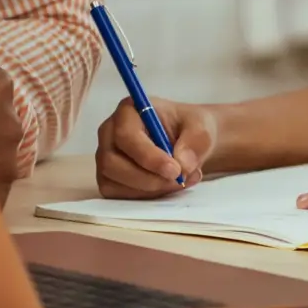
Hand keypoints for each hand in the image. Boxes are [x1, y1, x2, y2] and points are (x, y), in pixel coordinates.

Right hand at [96, 99, 220, 197]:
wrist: (188, 142)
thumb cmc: (189, 127)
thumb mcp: (202, 126)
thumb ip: (196, 141)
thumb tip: (182, 165)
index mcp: (128, 111)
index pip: (126, 136)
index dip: (148, 156)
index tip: (174, 170)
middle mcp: (110, 133)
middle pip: (112, 163)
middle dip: (147, 178)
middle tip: (178, 180)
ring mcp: (105, 157)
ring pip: (114, 182)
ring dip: (149, 189)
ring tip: (181, 181)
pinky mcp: (108, 179)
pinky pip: (118, 195)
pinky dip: (145, 196)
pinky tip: (168, 186)